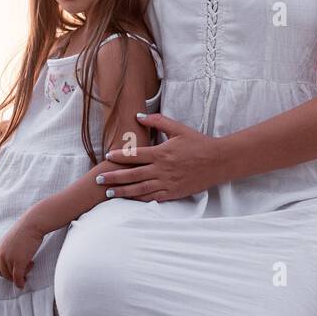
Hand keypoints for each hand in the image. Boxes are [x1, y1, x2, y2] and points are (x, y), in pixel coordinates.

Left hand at [0, 217, 45, 289]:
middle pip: (3, 273)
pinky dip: (20, 283)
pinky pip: (17, 277)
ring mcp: (9, 258)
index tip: (11, 274)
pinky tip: (24, 283)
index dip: (4, 273)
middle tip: (22, 273)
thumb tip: (13, 260)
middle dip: (12, 276)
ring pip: (11, 276)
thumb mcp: (12, 240)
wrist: (33, 224)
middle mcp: (1, 254)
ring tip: (29, 267)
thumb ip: (9, 250)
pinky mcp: (19, 262)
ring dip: (20, 276)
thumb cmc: (26, 229)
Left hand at [99, 114, 228, 201]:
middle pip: (132, 174)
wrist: (218, 161)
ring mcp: (167, 183)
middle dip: (114, 177)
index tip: (107, 157)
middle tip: (99, 179)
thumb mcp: (179, 129)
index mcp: (161, 153)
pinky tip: (130, 199)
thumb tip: (139, 116)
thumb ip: (158, 121)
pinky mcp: (174, 193)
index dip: (119, 157)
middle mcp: (162, 169)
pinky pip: (153, 197)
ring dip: (123, 191)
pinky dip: (140, 199)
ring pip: (140, 189)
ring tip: (109, 193)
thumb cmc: (198, 143)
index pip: (135, 155)